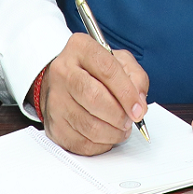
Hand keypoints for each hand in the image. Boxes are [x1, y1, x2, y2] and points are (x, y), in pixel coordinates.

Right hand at [30, 33, 148, 155]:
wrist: (64, 81)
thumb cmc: (95, 71)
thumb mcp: (120, 61)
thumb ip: (136, 77)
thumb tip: (139, 104)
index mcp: (81, 48)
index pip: (107, 69)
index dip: (126, 92)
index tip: (138, 109)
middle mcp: (63, 71)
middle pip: (94, 98)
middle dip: (118, 115)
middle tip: (129, 121)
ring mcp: (55, 99)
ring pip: (88, 125)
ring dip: (112, 133)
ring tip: (121, 128)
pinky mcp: (53, 124)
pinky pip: (80, 143)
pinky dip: (100, 144)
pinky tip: (107, 136)